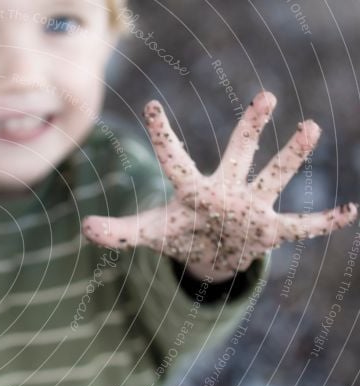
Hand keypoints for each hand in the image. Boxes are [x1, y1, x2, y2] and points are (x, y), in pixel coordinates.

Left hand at [83, 92, 357, 281]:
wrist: (209, 255)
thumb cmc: (179, 235)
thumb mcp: (149, 233)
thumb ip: (119, 232)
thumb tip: (85, 228)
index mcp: (192, 191)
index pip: (174, 160)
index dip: (162, 137)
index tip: (150, 107)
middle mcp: (225, 191)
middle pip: (237, 155)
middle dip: (250, 129)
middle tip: (264, 97)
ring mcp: (250, 207)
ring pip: (272, 178)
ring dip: (291, 156)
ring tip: (309, 127)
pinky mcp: (269, 229)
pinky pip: (301, 226)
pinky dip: (324, 223)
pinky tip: (350, 211)